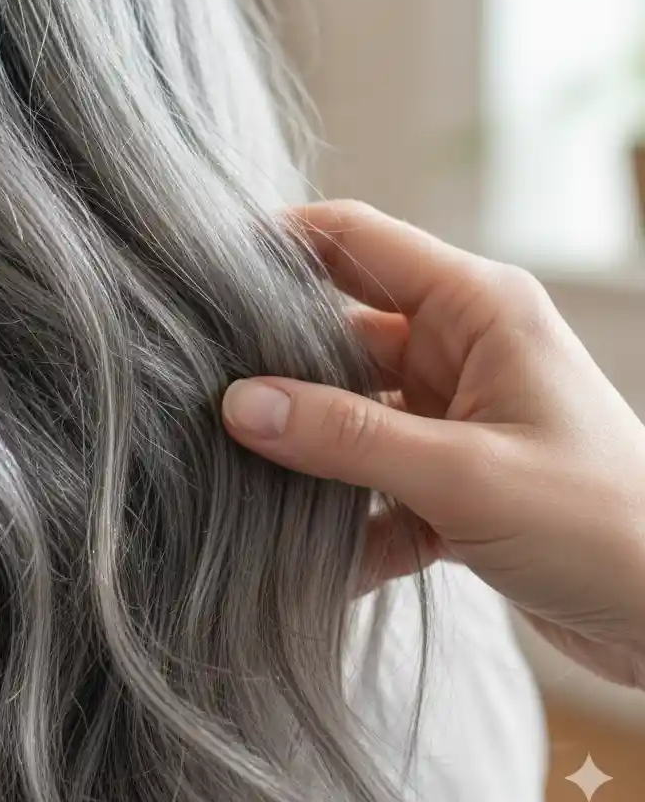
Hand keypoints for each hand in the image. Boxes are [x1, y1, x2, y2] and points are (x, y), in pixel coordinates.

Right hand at [222, 200, 644, 688]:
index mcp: (477, 308)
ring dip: (305, 449)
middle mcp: (460, 348)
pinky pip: (373, 480)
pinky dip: (345, 519)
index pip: (358, 239)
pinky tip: (311, 562)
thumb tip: (240, 404)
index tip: (205, 264)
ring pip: (349, 410)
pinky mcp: (450, 477)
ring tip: (234, 472)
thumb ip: (348, 436)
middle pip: (340, 330)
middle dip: (276, 360)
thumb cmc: (602, 524)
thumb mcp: (466, 475)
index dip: (281, 240)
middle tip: (200, 383)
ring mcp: (452, 414)